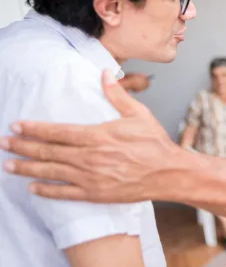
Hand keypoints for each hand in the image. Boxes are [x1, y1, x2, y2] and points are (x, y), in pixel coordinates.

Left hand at [1, 70, 183, 201]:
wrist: (168, 173)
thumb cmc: (154, 143)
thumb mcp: (138, 114)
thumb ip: (117, 94)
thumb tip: (105, 73)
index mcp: (98, 136)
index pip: (58, 132)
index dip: (34, 129)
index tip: (16, 125)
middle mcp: (90, 157)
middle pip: (49, 152)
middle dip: (23, 147)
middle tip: (4, 143)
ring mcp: (91, 177)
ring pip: (52, 172)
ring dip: (28, 168)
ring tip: (8, 165)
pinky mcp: (96, 193)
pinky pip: (65, 193)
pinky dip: (47, 190)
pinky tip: (32, 188)